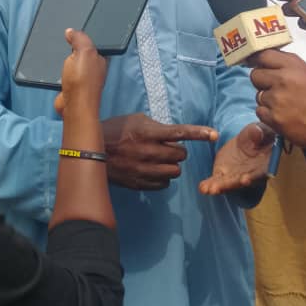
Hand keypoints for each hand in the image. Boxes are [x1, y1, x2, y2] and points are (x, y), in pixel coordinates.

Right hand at [54, 29, 106, 119]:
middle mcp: (92, 69)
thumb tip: (71, 31)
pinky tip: (51, 65)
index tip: (72, 30)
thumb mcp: (84, 51)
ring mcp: (81, 78)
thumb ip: (80, 38)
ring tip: (53, 49)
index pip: (94, 43)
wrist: (73, 106)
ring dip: (63, 59)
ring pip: (71, 63)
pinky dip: (58, 70)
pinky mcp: (70, 86)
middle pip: (81, 53)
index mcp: (100, 59)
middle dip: (72, 47)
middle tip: (61, 38)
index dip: (83, 36)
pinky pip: (63, 73)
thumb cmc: (82, 80)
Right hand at [102, 113, 217, 190]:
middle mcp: (148, 152)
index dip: (199, 133)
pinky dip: (163, 178)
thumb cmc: (115, 131)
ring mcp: (144, 170)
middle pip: (181, 155)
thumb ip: (156, 127)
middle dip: (178, 152)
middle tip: (167, 149)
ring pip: (175, 172)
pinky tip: (154, 171)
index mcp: (148, 133)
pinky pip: (164, 185)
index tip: (214, 135)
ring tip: (160, 161)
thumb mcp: (136, 120)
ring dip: (172, 166)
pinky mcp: (139, 183)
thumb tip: (173, 135)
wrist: (91, 152)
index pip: (180, 132)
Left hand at [198, 122, 273, 194]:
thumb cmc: (260, 135)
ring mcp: (236, 175)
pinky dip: (210, 184)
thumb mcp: (262, 131)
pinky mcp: (224, 173)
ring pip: (228, 183)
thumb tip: (257, 132)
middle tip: (218, 188)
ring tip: (208, 189)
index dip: (253, 177)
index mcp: (264, 165)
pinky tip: (203, 187)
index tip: (245, 180)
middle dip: (230, 185)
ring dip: (219, 187)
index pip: (260, 173)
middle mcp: (250, 174)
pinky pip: (217, 180)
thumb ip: (260, 133)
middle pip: (241, 182)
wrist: (248, 139)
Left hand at [251, 49, 305, 157]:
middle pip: (255, 75)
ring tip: (284, 105)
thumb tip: (269, 61)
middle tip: (273, 88)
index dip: (258, 60)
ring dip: (267, 100)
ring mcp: (277, 99)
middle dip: (262, 82)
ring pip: (258, 95)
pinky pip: (260, 111)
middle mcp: (283, 80)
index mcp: (293, 67)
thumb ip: (289, 65)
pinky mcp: (273, 118)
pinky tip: (282, 116)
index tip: (256, 64)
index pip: (264, 55)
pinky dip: (268, 115)